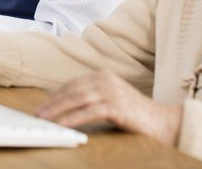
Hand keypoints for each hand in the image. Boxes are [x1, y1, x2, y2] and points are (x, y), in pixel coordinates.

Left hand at [35, 70, 181, 145]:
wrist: (162, 122)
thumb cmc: (135, 114)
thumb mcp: (111, 99)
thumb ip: (93, 97)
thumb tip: (66, 106)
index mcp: (103, 75)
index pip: (72, 84)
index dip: (55, 95)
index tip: (42, 106)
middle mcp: (106, 79)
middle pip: (72, 90)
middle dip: (52, 103)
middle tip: (38, 114)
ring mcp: (112, 91)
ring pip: (77, 100)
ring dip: (58, 110)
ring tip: (45, 119)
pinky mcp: (117, 106)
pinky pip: (89, 112)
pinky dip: (73, 118)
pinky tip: (63, 125)